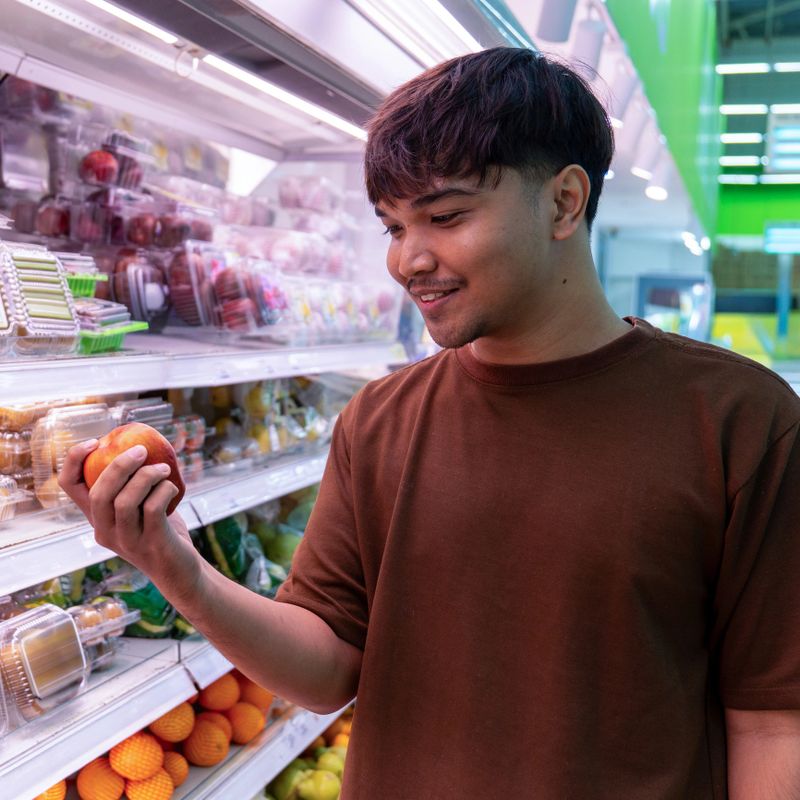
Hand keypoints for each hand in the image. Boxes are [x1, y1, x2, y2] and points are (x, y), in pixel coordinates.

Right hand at [58, 440, 199, 599]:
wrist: (180, 570)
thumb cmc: (161, 532)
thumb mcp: (141, 508)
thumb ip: (136, 484)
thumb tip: (142, 443)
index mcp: (96, 518)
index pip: (68, 487)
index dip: (74, 460)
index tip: (95, 441)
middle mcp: (105, 531)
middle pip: (99, 493)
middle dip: (119, 466)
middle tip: (141, 450)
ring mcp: (127, 541)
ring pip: (124, 502)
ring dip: (146, 477)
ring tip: (163, 468)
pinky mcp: (151, 544)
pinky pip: (152, 510)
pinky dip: (162, 491)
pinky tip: (172, 486)